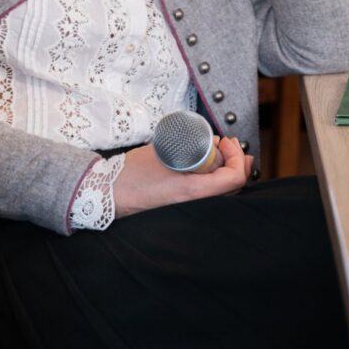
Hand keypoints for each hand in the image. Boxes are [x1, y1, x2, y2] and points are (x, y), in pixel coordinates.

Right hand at [111, 136, 252, 217]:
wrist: (111, 192)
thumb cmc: (133, 173)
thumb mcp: (165, 151)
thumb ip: (192, 147)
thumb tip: (214, 144)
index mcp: (193, 190)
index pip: (234, 178)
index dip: (237, 157)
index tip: (227, 141)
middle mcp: (197, 203)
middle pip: (234, 186)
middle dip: (235, 160)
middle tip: (227, 142)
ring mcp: (191, 206)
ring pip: (223, 190)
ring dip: (225, 168)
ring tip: (217, 149)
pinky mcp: (184, 204)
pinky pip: (210, 192)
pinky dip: (214, 176)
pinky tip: (207, 163)